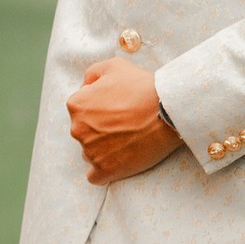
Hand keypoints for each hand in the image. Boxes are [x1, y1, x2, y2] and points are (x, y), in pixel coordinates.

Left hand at [65, 57, 183, 186]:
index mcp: (76, 105)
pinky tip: (118, 162)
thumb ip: (92, 74)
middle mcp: (77, 129)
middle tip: (125, 125)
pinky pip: (95, 177)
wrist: (168, 111)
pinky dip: (103, 172)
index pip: (80, 111)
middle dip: (99, 130)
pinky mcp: (105, 170)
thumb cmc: (142, 86)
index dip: (99, 109)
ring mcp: (91, 152)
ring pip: (90, 154)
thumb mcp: (114, 66)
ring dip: (103, 150)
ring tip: (127, 141)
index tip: (117, 109)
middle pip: (84, 133)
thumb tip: (84, 87)